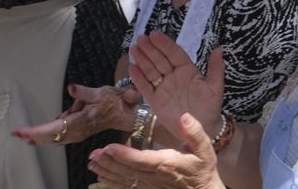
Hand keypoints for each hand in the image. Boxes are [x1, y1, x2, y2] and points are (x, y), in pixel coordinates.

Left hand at [13, 82, 135, 145]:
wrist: (123, 114)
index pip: (54, 128)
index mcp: (81, 121)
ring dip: (37, 138)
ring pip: (53, 139)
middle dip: (33, 136)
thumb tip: (71, 87)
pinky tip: (36, 138)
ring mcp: (77, 134)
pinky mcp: (77, 133)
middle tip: (16, 134)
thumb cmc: (112, 102)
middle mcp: (77, 131)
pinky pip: (57, 138)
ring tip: (22, 136)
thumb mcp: (101, 92)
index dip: (37, 131)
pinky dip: (45, 138)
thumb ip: (84, 92)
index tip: (24, 131)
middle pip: (50, 136)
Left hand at [86, 114, 223, 188]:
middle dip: (109, 161)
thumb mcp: (204, 148)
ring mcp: (150, 184)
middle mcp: (155, 176)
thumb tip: (184, 116)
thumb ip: (194, 132)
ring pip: (124, 179)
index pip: (142, 159)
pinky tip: (101, 175)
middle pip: (128, 170)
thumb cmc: (203, 168)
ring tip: (92, 162)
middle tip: (94, 153)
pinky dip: (112, 181)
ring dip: (107, 171)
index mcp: (167, 164)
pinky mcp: (147, 188)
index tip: (109, 147)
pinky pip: (127, 186)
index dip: (124, 154)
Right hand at [127, 31, 223, 136]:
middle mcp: (174, 76)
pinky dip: (138, 79)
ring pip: (151, 71)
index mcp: (188, 70)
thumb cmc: (210, 107)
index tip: (155, 34)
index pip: (174, 54)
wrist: (202, 129)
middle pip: (160, 60)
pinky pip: (146, 87)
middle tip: (141, 38)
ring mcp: (164, 88)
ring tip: (134, 49)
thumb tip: (219, 49)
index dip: (164, 44)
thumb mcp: (215, 88)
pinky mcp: (156, 101)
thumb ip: (216, 69)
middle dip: (150, 49)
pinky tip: (132, 68)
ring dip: (142, 60)